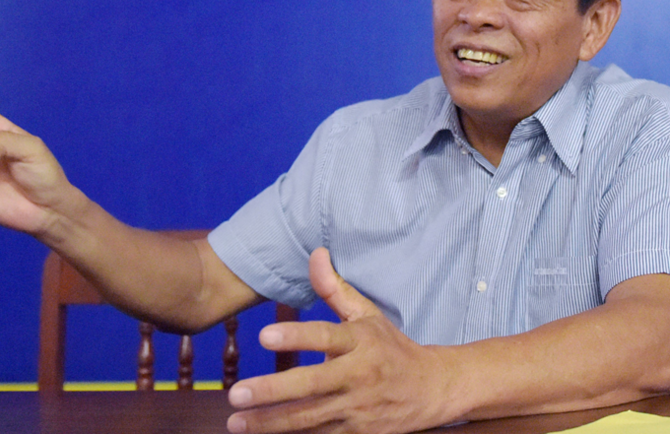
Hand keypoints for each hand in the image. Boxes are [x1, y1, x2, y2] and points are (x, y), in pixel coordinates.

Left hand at [226, 248, 458, 433]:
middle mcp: (359, 376)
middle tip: (237, 392)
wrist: (433, 390)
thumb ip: (335, 289)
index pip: (325, 337)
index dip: (295, 337)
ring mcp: (358, 409)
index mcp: (361, 342)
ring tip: (236, 422)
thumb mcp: (368, 314)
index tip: (263, 337)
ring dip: (270, 423)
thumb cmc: (392, 348)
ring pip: (310, 419)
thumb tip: (315, 253)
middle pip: (312, 385)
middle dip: (272, 391)